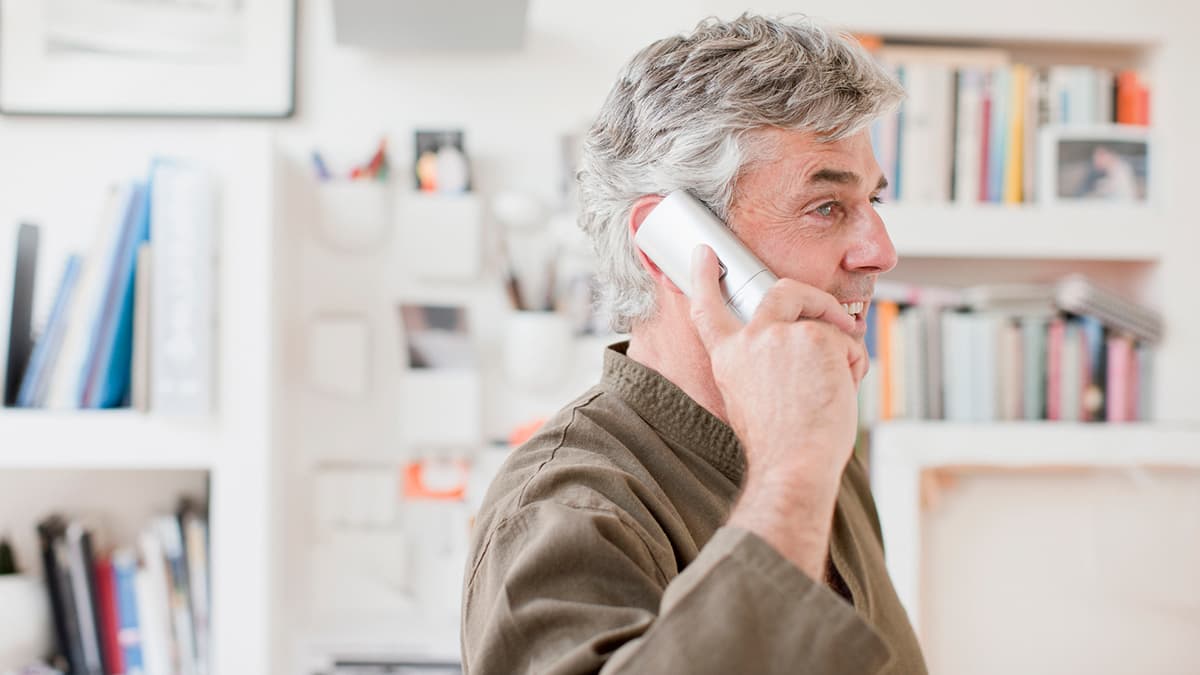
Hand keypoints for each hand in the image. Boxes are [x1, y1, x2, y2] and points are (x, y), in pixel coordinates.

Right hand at [688, 245, 867, 576]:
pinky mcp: (814, 338)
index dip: (705, 277)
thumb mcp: (755, 398)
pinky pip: (846, 341)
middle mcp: (748, 340)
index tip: (704, 252)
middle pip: (781, 291)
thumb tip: (808, 342)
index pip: (708, 307)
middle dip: (813, 297)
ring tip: (838, 387)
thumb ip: (767, 363)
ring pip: (824, 324)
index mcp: (727, 357)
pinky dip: (854, 366)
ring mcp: (780, 334)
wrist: (793, 465)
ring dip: (841, 352)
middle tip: (834, 317)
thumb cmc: (781, 446)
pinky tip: (842, 392)